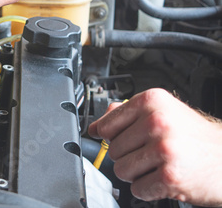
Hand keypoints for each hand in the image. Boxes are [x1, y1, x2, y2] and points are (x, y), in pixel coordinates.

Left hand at [88, 88, 221, 205]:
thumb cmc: (194, 136)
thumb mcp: (164, 112)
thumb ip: (128, 113)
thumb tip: (96, 124)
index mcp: (151, 101)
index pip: (107, 123)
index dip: (107, 135)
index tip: (110, 138)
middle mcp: (157, 121)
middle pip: (112, 149)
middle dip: (127, 156)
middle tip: (148, 154)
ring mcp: (163, 148)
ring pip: (121, 170)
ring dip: (136, 174)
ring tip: (156, 165)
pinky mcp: (169, 176)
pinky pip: (137, 189)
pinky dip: (148, 189)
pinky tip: (163, 178)